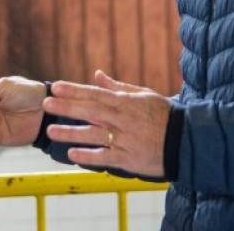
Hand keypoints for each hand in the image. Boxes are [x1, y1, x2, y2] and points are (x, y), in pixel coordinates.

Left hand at [44, 70, 169, 177]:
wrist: (187, 141)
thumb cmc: (164, 115)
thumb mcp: (143, 95)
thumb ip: (118, 87)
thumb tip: (96, 75)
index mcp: (126, 103)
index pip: (96, 94)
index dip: (75, 91)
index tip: (56, 87)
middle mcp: (124, 120)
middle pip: (91, 112)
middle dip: (68, 107)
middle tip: (46, 104)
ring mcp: (126, 140)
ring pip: (94, 135)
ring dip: (71, 132)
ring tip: (50, 130)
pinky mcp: (129, 159)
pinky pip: (106, 157)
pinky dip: (89, 156)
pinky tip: (72, 154)